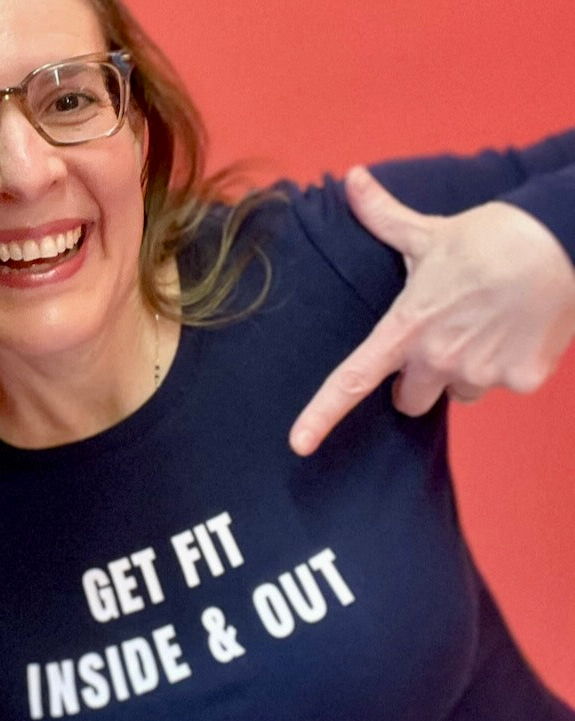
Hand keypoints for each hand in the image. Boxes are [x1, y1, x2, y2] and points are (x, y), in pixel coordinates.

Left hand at [290, 166, 574, 455]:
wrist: (562, 241)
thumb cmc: (490, 236)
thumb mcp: (427, 230)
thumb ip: (382, 215)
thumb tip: (352, 177)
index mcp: (405, 329)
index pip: (351, 381)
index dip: (321, 416)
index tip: (299, 444)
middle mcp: (437, 359)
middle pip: (410, 400)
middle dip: (418, 382)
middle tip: (438, 342)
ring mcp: (482, 373)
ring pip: (460, 392)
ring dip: (466, 371)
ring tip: (487, 325)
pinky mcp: (522, 379)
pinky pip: (504, 385)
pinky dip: (510, 364)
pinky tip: (519, 329)